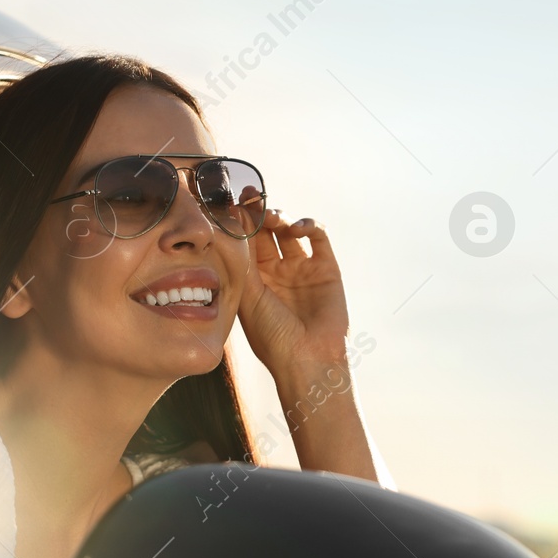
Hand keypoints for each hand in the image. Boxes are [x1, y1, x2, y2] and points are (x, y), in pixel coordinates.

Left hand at [237, 209, 350, 377]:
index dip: (239, 221)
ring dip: (280, 217)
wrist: (308, 359)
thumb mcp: (249, 296)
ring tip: (272, 219)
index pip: (245, 242)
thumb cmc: (272, 336)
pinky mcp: (326, 267)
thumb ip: (242, 259)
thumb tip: (233, 222)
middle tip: (250, 198)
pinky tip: (296, 228)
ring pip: (289, 230)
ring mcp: (302, 268)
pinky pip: (318, 236)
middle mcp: (277, 272)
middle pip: (266, 232)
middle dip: (258, 212)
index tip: (230, 202)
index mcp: (254, 280)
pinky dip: (308, 225)